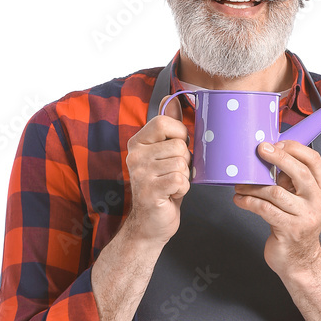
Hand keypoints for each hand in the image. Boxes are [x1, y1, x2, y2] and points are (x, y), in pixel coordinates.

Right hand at [124, 97, 190, 245]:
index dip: (180, 135)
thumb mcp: (165, 153)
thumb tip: (171, 97)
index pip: (165, 122)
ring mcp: (140, 173)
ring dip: (184, 177)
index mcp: (138, 142)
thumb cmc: (161, 186)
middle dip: (185, 162)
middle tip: (172, 174)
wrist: (150, 223)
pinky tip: (171, 194)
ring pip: (182, 163)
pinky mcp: (149, 190)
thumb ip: (168, 126)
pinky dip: (182, 189)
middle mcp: (135, 155)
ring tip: (171, 185)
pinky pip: (180, 180)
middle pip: (179, 145)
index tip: (176, 149)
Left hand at [232, 139, 320, 277]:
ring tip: (240, 186)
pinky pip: (264, 209)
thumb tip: (270, 156)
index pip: (314, 160)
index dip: (294, 148)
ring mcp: (306, 217)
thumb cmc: (296, 226)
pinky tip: (239, 200)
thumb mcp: (300, 200)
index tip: (275, 144)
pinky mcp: (290, 230)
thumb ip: (291, 181)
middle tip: (259, 150)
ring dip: (253, 186)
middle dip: (277, 158)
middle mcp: (318, 202)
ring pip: (276, 192)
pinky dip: (248, 202)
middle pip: (299, 172)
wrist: (300, 261)